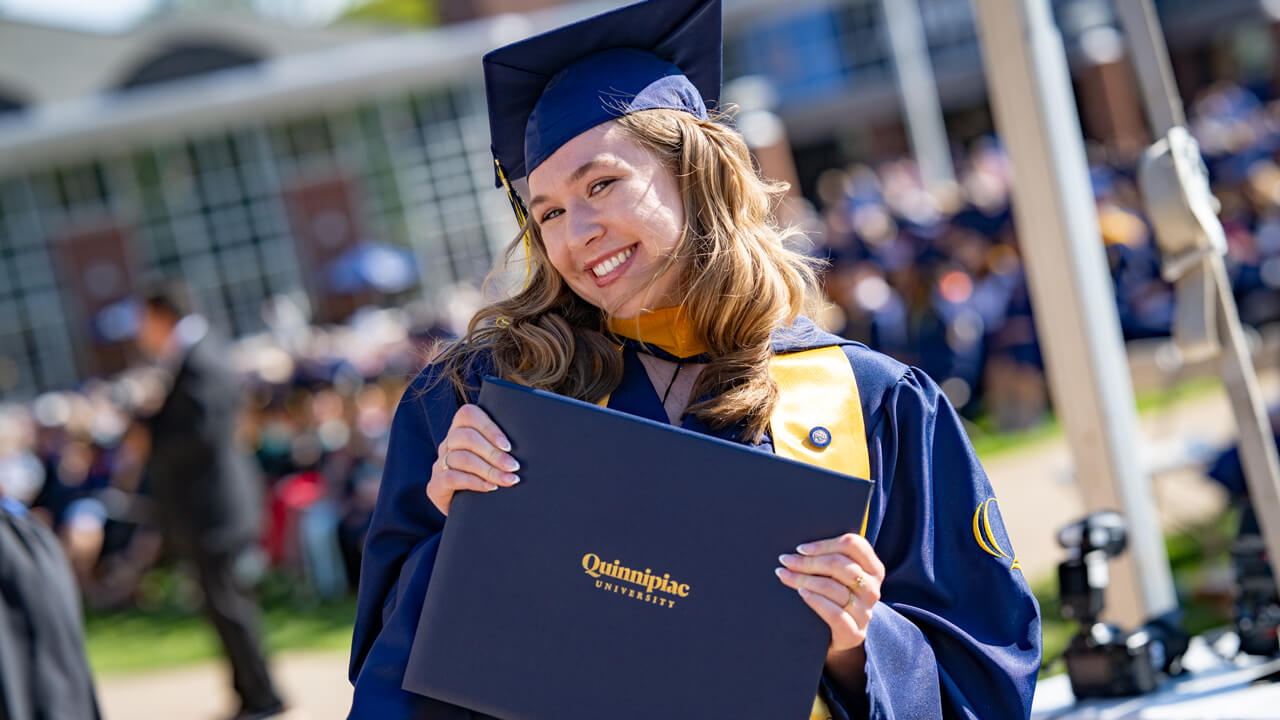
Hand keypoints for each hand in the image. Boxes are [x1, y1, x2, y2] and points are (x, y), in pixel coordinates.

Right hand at [426, 404, 519, 515]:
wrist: (471, 514)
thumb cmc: (490, 479)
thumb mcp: (496, 459)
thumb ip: (504, 446)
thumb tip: (533, 440)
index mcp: (461, 430)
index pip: (468, 415)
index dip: (488, 427)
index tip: (508, 445)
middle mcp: (448, 444)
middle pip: (466, 437)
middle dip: (493, 453)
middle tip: (514, 466)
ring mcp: (439, 464)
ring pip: (461, 458)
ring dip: (489, 469)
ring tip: (508, 480)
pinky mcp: (435, 485)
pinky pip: (451, 477)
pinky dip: (474, 482)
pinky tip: (490, 487)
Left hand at [775, 533, 884, 651]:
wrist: (839, 638)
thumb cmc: (834, 598)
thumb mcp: (839, 577)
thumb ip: (830, 559)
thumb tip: (800, 549)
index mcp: (873, 568)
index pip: (853, 545)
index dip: (824, 544)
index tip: (800, 549)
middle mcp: (872, 589)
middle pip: (839, 565)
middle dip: (808, 562)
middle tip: (785, 561)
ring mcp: (865, 612)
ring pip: (833, 588)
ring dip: (805, 579)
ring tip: (785, 575)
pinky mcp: (855, 633)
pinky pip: (835, 614)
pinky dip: (816, 601)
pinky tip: (801, 593)